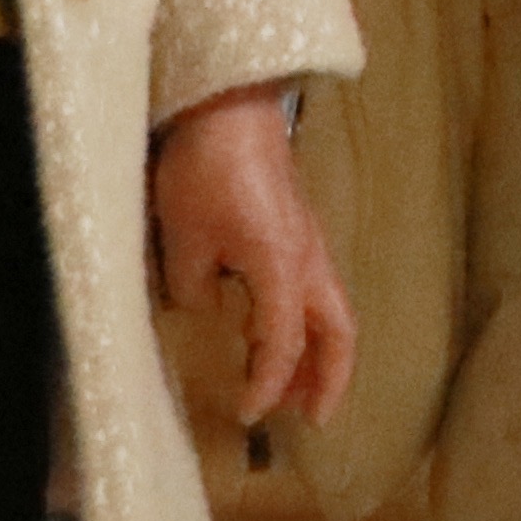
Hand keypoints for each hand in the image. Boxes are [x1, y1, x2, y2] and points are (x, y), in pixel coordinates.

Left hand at [153, 89, 357, 429]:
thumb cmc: (205, 167)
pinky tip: (272, 329)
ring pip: (329, 308)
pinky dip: (304, 321)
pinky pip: (312, 287)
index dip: (268, 384)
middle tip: (312, 418)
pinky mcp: (294, 226)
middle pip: (338, 329)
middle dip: (331, 378)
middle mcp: (306, 257)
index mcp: (282, 266)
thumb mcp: (183, 238)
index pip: (282, 343)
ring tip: (298, 387)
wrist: (227, 102)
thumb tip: (204, 307)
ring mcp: (306, 240)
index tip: (247, 412)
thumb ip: (192, 288)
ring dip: (320, 351)